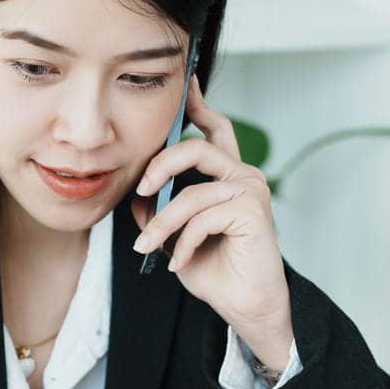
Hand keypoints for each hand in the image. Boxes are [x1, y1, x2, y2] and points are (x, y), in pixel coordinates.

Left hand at [131, 75, 295, 366]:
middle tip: (142, 189)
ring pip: (191, 193)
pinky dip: (183, 243)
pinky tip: (179, 263)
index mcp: (226, 176)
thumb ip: (159, 210)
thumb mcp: (174, 236)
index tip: (184, 82)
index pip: (214, 130)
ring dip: (163, 224)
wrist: (244, 306)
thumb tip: (137, 193)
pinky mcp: (252, 211)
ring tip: (149, 247)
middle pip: (196, 148)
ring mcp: (250, 191)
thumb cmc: (214, 270)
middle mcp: (241, 176)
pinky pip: (202, 217)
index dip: (199, 105)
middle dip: (161, 166)